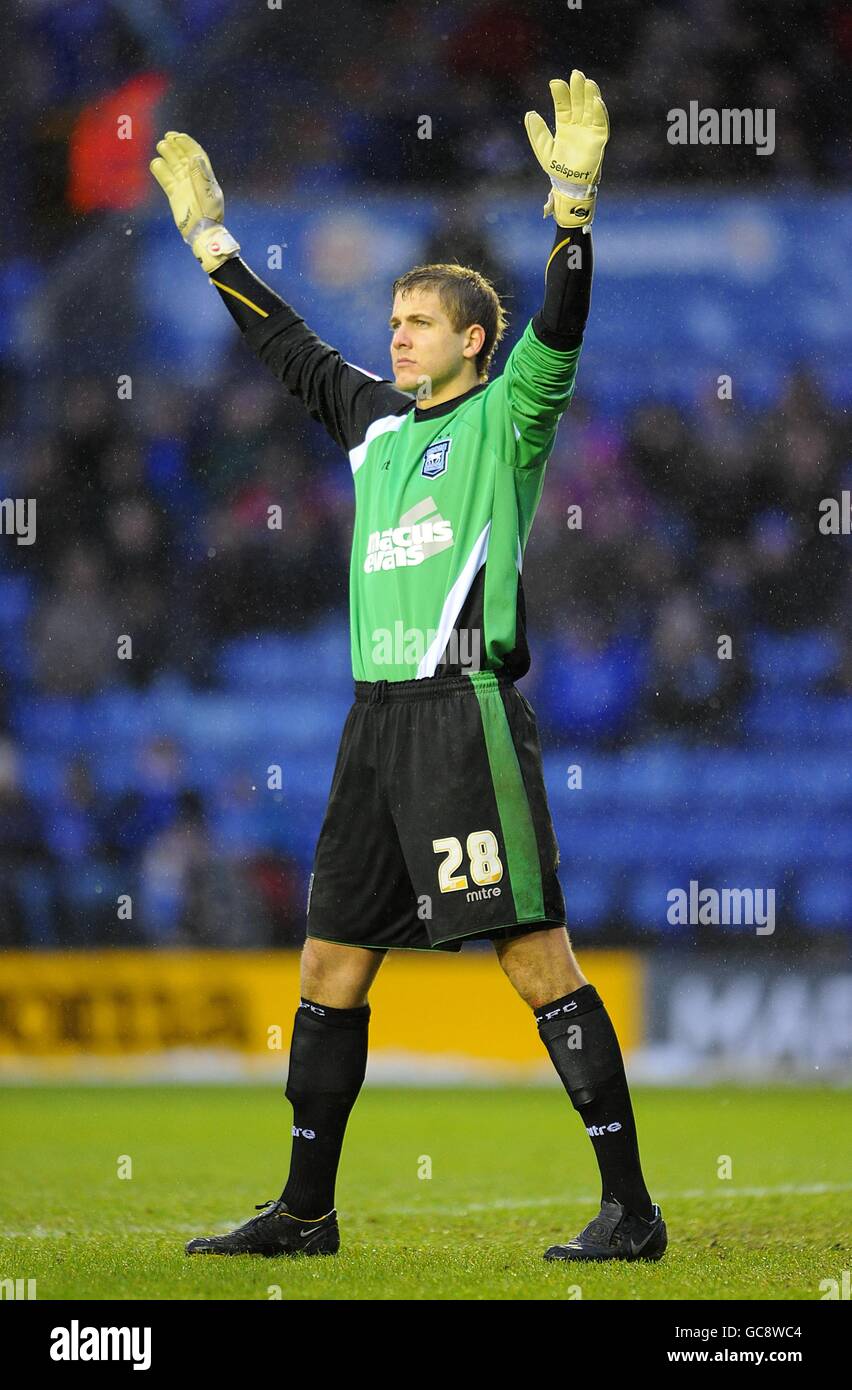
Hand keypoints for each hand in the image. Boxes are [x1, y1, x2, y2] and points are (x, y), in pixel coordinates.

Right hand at [150, 131, 239, 272]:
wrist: (201, 233)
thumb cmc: (208, 214)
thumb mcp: (207, 193)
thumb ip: (200, 174)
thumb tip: (194, 156)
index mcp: (205, 176)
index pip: (196, 155)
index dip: (188, 144)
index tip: (178, 136)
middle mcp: (194, 179)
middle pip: (184, 158)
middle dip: (176, 146)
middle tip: (167, 137)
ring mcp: (184, 187)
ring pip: (174, 166)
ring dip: (168, 155)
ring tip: (161, 145)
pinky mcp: (175, 195)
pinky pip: (166, 179)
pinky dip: (160, 171)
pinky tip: (155, 163)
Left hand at [524, 71, 608, 227]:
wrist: (568, 186)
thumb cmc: (557, 169)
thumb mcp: (543, 149)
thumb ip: (537, 132)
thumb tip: (530, 113)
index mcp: (564, 126)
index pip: (563, 105)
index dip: (560, 94)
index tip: (554, 83)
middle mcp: (578, 125)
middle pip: (579, 102)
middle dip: (577, 89)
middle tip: (575, 74)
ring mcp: (589, 131)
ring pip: (591, 108)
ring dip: (590, 95)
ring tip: (587, 82)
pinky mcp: (599, 139)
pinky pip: (601, 122)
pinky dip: (600, 111)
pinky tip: (596, 100)